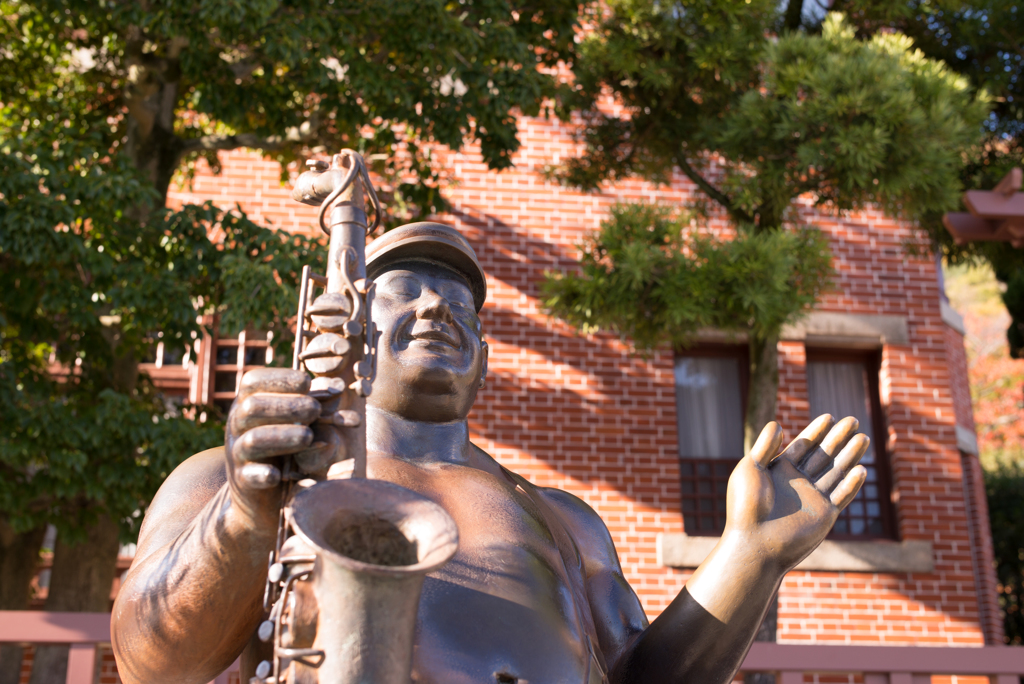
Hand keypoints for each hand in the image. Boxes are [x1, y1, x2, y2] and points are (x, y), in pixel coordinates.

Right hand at [225, 368, 320, 522]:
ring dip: (282, 436)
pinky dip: (262, 474)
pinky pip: (249, 476)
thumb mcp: (295, 422)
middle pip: (252, 407)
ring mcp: (238, 453)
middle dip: (286, 406)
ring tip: (308, 436)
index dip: (279, 379)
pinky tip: (277, 475)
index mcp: (248, 403)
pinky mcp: (243, 481)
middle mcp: (238, 425)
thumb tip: (338, 388)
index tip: (307, 382)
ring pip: (253, 440)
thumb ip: (312, 405)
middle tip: (315, 410)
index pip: (254, 382)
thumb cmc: (285, 445)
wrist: (262, 492)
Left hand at [723, 415, 868, 572]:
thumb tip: (778, 424)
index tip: (829, 416)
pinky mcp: (824, 515)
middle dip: (837, 438)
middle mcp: (798, 483)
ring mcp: (812, 498)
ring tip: (862, 438)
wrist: (755, 543)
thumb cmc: (746, 506)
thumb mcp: (751, 468)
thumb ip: (765, 446)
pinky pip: (842, 495)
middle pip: (822, 455)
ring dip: (849, 455)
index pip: (803, 446)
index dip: (816, 431)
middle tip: (853, 420)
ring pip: (836, 472)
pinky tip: (861, 469)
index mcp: (779, 470)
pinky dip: (852, 483)